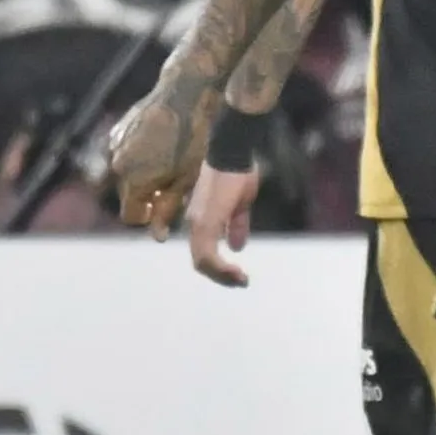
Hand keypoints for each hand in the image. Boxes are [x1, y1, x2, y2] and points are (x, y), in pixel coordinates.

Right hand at [108, 82, 221, 239]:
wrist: (185, 95)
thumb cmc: (191, 141)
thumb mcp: (184, 181)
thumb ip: (166, 210)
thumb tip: (157, 235)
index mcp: (133, 182)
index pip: (131, 216)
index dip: (148, 215)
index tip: (163, 205)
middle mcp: (118, 165)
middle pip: (127, 193)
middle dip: (144, 194)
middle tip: (169, 181)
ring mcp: (115, 146)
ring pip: (126, 172)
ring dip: (140, 173)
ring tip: (166, 160)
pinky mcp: (118, 130)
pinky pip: (124, 152)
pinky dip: (137, 155)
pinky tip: (159, 143)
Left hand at [187, 163, 262, 286]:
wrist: (233, 152)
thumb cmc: (237, 173)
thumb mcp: (240, 204)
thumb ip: (237, 226)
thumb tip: (237, 247)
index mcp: (201, 220)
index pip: (203, 253)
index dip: (218, 268)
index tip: (236, 275)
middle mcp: (194, 223)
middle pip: (200, 261)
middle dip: (220, 277)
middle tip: (240, 282)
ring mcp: (198, 223)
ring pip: (202, 261)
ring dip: (221, 275)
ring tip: (240, 280)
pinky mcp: (206, 221)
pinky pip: (208, 253)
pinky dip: (221, 267)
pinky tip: (236, 271)